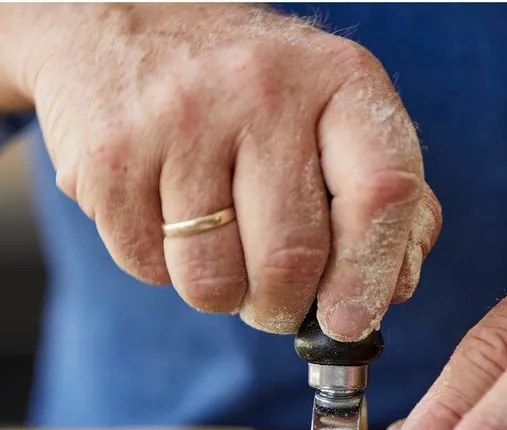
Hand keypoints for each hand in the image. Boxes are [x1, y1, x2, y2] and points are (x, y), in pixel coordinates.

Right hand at [17, 4, 439, 338]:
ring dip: (222, 294)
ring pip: (213, 281)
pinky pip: (149, 267)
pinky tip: (166, 216)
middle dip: (283, 308)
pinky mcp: (112, 157)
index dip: (370, 275)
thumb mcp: (331, 107)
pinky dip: (162, 267)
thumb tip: (394, 286)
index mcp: (339, 79)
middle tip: (276, 303)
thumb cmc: (246, 86)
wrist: (123, 19)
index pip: (381, 192)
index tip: (352, 322)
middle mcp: (263, 89)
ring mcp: (182, 120)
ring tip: (219, 250)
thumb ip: (380, 191)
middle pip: (291, 259)